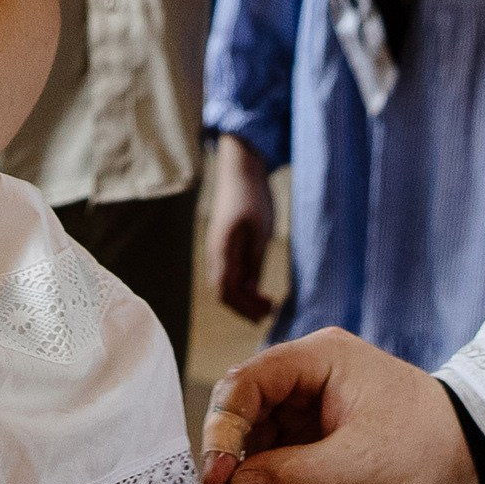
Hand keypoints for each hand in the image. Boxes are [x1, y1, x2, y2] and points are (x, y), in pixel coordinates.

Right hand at [198, 330, 476, 483]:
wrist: (472, 453)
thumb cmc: (428, 442)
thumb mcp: (360, 462)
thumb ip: (292, 473)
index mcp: (320, 358)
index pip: (249, 381)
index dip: (224, 426)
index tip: (216, 473)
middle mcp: (309, 374)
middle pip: (246, 409)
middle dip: (231, 458)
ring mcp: (311, 404)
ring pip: (257, 439)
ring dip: (246, 482)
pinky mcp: (317, 433)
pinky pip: (276, 457)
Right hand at [205, 135, 276, 323]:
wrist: (240, 169)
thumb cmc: (252, 197)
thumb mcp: (260, 232)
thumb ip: (255, 263)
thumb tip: (251, 292)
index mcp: (222, 251)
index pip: (226, 292)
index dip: (244, 308)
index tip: (266, 314)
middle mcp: (215, 253)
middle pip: (223, 292)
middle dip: (244, 307)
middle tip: (269, 313)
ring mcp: (217, 248)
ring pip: (225, 283)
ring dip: (243, 297)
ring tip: (266, 303)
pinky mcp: (223, 243)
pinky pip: (228, 271)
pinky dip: (241, 284)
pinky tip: (257, 285)